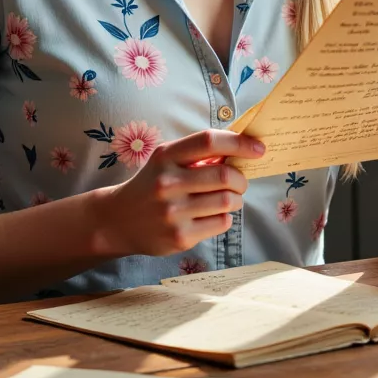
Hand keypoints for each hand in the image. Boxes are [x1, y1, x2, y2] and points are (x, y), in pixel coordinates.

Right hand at [98, 129, 264, 258]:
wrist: (119, 219)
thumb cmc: (152, 183)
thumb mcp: (166, 160)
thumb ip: (198, 153)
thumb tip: (242, 148)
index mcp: (165, 156)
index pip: (208, 141)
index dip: (239, 143)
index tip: (259, 148)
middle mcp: (168, 183)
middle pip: (224, 176)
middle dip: (241, 179)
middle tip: (239, 181)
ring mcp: (173, 212)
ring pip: (227, 201)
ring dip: (236, 198)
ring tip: (229, 198)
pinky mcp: (180, 237)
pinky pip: (221, 223)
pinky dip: (226, 217)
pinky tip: (214, 214)